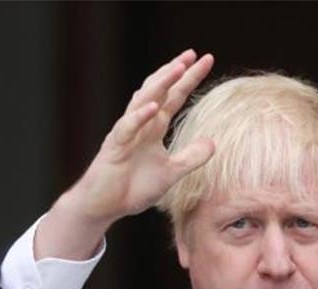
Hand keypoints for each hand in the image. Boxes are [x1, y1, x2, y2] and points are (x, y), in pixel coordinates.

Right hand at [37, 50, 215, 260]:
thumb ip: (190, 158)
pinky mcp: (114, 148)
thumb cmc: (133, 188)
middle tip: (192, 54)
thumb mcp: (170, 173)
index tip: (206, 60)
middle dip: (175, 72)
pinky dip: (139, 116)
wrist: (104, 206)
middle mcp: (139, 124)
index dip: (189, 80)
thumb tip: (213, 143)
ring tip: (177, 68)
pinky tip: (152, 106)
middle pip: (159, 92)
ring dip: (160, 85)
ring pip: (142, 102)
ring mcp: (125, 133)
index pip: (174, 98)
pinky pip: (126, 128)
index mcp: (153, 128)